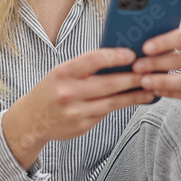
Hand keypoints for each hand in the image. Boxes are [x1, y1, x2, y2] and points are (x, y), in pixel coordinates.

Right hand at [2, 47, 155, 169]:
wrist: (31, 119)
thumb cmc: (51, 90)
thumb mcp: (61, 73)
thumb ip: (86, 67)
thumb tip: (119, 59)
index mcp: (63, 73)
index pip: (93, 60)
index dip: (115, 56)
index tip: (132, 55)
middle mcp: (68, 92)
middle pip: (109, 84)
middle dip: (133, 78)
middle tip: (149, 73)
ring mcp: (76, 112)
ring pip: (113, 102)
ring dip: (134, 96)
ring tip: (149, 90)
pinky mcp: (82, 126)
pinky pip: (106, 113)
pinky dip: (121, 106)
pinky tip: (132, 101)